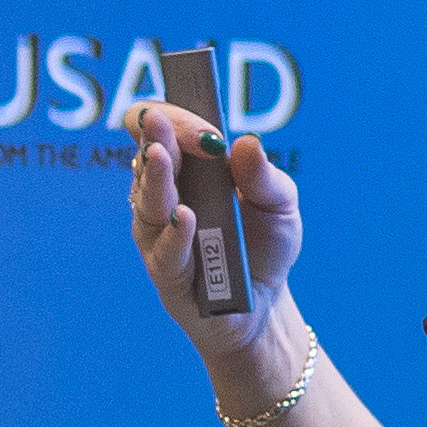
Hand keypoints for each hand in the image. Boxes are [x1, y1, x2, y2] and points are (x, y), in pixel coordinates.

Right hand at [126, 100, 302, 386]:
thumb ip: (264, 176)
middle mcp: (165, 195)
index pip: (164, 130)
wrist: (264, 307)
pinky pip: (164, 252)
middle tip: (157, 122)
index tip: (198, 123)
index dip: (174, 119)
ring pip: (147, 203)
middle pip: (148, 158)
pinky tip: (185, 218)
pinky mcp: (165, 274)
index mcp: (189, 168)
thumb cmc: (265, 247)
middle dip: (155, 138)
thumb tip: (246, 143)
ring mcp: (159, 234)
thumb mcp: (279, 205)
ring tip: (161, 157)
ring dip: (155, 179)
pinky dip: (174, 234)